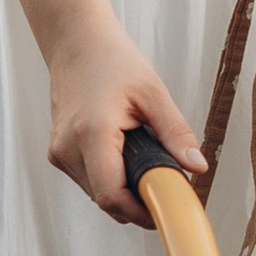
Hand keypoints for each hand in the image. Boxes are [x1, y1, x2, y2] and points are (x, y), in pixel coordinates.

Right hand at [44, 16, 209, 226]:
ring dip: (124, 188)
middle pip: (106, 199)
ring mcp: (59, 152)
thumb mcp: (153, 93)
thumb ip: (175, 133)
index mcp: (91, 132)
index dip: (140, 212)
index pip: (112, 195)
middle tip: (164, 182)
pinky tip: (124, 154)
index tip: (166, 210)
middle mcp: (67, 147)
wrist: (76, 43)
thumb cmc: (111, 60)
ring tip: (143, 158)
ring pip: (97, 193)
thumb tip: (197, 166)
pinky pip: (89, 180)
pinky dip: (110, 177)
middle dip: (137, 199)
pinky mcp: (58, 153)